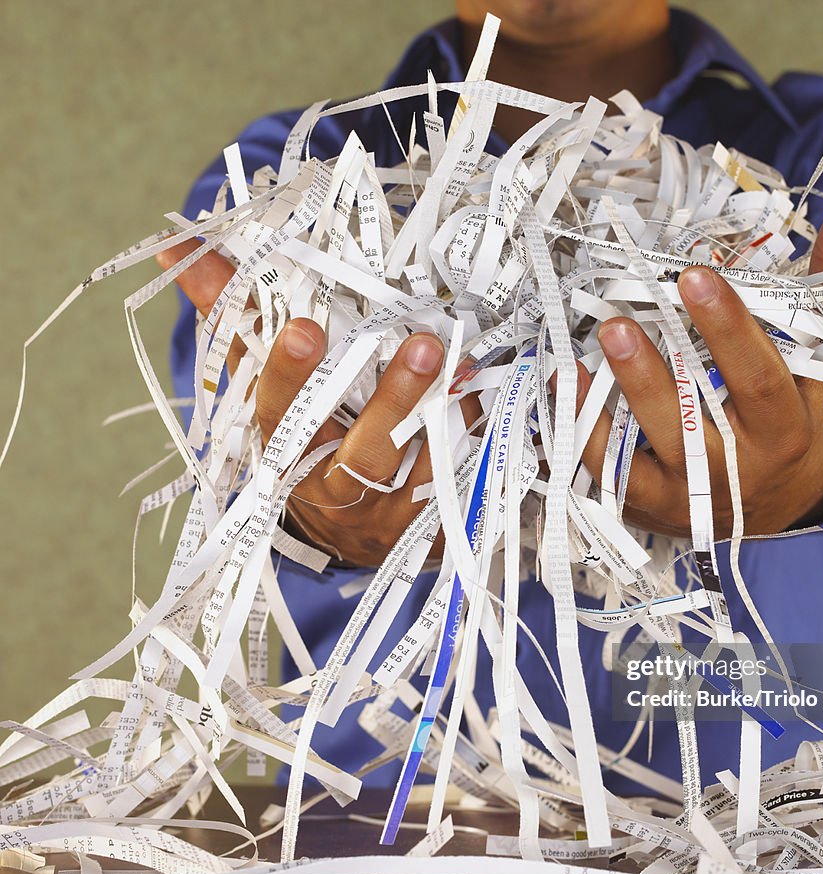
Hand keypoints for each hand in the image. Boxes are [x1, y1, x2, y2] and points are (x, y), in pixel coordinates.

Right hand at [157, 241, 476, 567]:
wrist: (346, 532)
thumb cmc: (302, 439)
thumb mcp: (262, 385)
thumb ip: (232, 319)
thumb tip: (176, 249)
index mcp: (285, 452)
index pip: (278, 415)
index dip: (287, 377)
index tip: (304, 330)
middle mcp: (335, 490)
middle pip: (361, 453)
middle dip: (392, 402)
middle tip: (423, 342)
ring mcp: (388, 514)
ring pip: (422, 473)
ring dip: (449, 421)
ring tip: (471, 367)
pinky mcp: (433, 525)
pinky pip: (464, 486)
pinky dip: (484, 443)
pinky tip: (504, 397)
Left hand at [570, 183, 822, 539]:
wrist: (776, 503)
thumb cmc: (794, 413)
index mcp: (785, 428)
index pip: (761, 381)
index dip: (730, 330)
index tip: (695, 274)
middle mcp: (737, 469)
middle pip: (695, 425)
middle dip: (654, 376)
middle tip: (617, 321)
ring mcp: (688, 494)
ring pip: (645, 457)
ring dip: (608, 407)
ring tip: (580, 354)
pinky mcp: (647, 505)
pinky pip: (608, 476)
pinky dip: (583, 435)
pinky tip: (564, 387)